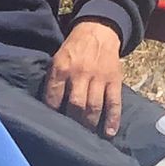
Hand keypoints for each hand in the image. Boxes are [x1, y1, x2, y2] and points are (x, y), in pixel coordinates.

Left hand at [42, 20, 124, 135]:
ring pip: (94, 106)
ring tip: (87, 136)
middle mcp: (80, 73)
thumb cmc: (74, 49)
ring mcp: (98, 77)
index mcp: (62, 67)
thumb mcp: (58, 58)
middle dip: (73, 123)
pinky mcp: (114, 80)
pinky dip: (112, 119)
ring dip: (90, 124)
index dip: (52, 113)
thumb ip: (55, 80)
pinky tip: (109, 133)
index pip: (53, 96)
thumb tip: (50, 106)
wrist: (99, 29)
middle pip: (76, 105)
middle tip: (71, 134)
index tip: (51, 125)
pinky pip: (114, 102)